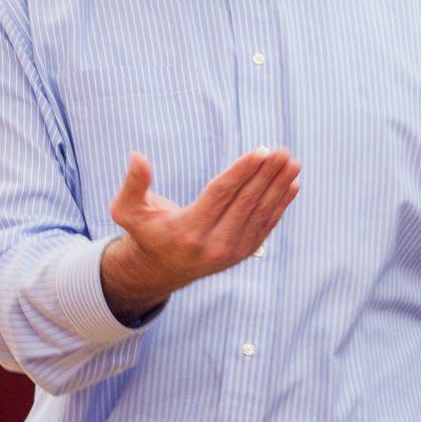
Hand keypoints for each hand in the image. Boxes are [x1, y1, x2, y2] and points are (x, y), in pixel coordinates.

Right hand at [99, 148, 300, 319]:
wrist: (160, 270)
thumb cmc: (145, 232)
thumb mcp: (127, 211)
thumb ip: (133, 185)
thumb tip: (137, 156)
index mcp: (187, 231)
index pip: (221, 195)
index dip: (242, 171)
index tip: (261, 151)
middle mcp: (212, 245)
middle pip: (245, 203)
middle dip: (267, 175)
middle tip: (283, 152)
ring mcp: (231, 252)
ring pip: (260, 214)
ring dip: (279, 187)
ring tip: (293, 163)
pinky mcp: (242, 254)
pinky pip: (265, 225)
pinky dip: (280, 205)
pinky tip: (292, 185)